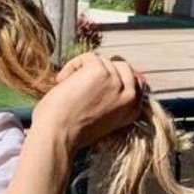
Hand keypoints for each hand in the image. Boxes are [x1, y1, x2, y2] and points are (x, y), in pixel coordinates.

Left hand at [31, 52, 146, 153]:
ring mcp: (116, 82)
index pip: (135, 81)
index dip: (115, 76)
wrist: (57, 135)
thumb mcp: (101, 118)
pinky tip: (62, 82)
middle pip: (122, 67)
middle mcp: (129, 96)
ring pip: (103, 61)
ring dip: (82, 71)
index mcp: (132, 110)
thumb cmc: (70, 131)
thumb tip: (108, 76)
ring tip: (68, 90)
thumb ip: (111, 100)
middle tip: (80, 84)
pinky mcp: (100, 71)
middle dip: (101, 71)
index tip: (97, 80)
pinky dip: (72, 66)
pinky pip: (88, 57)